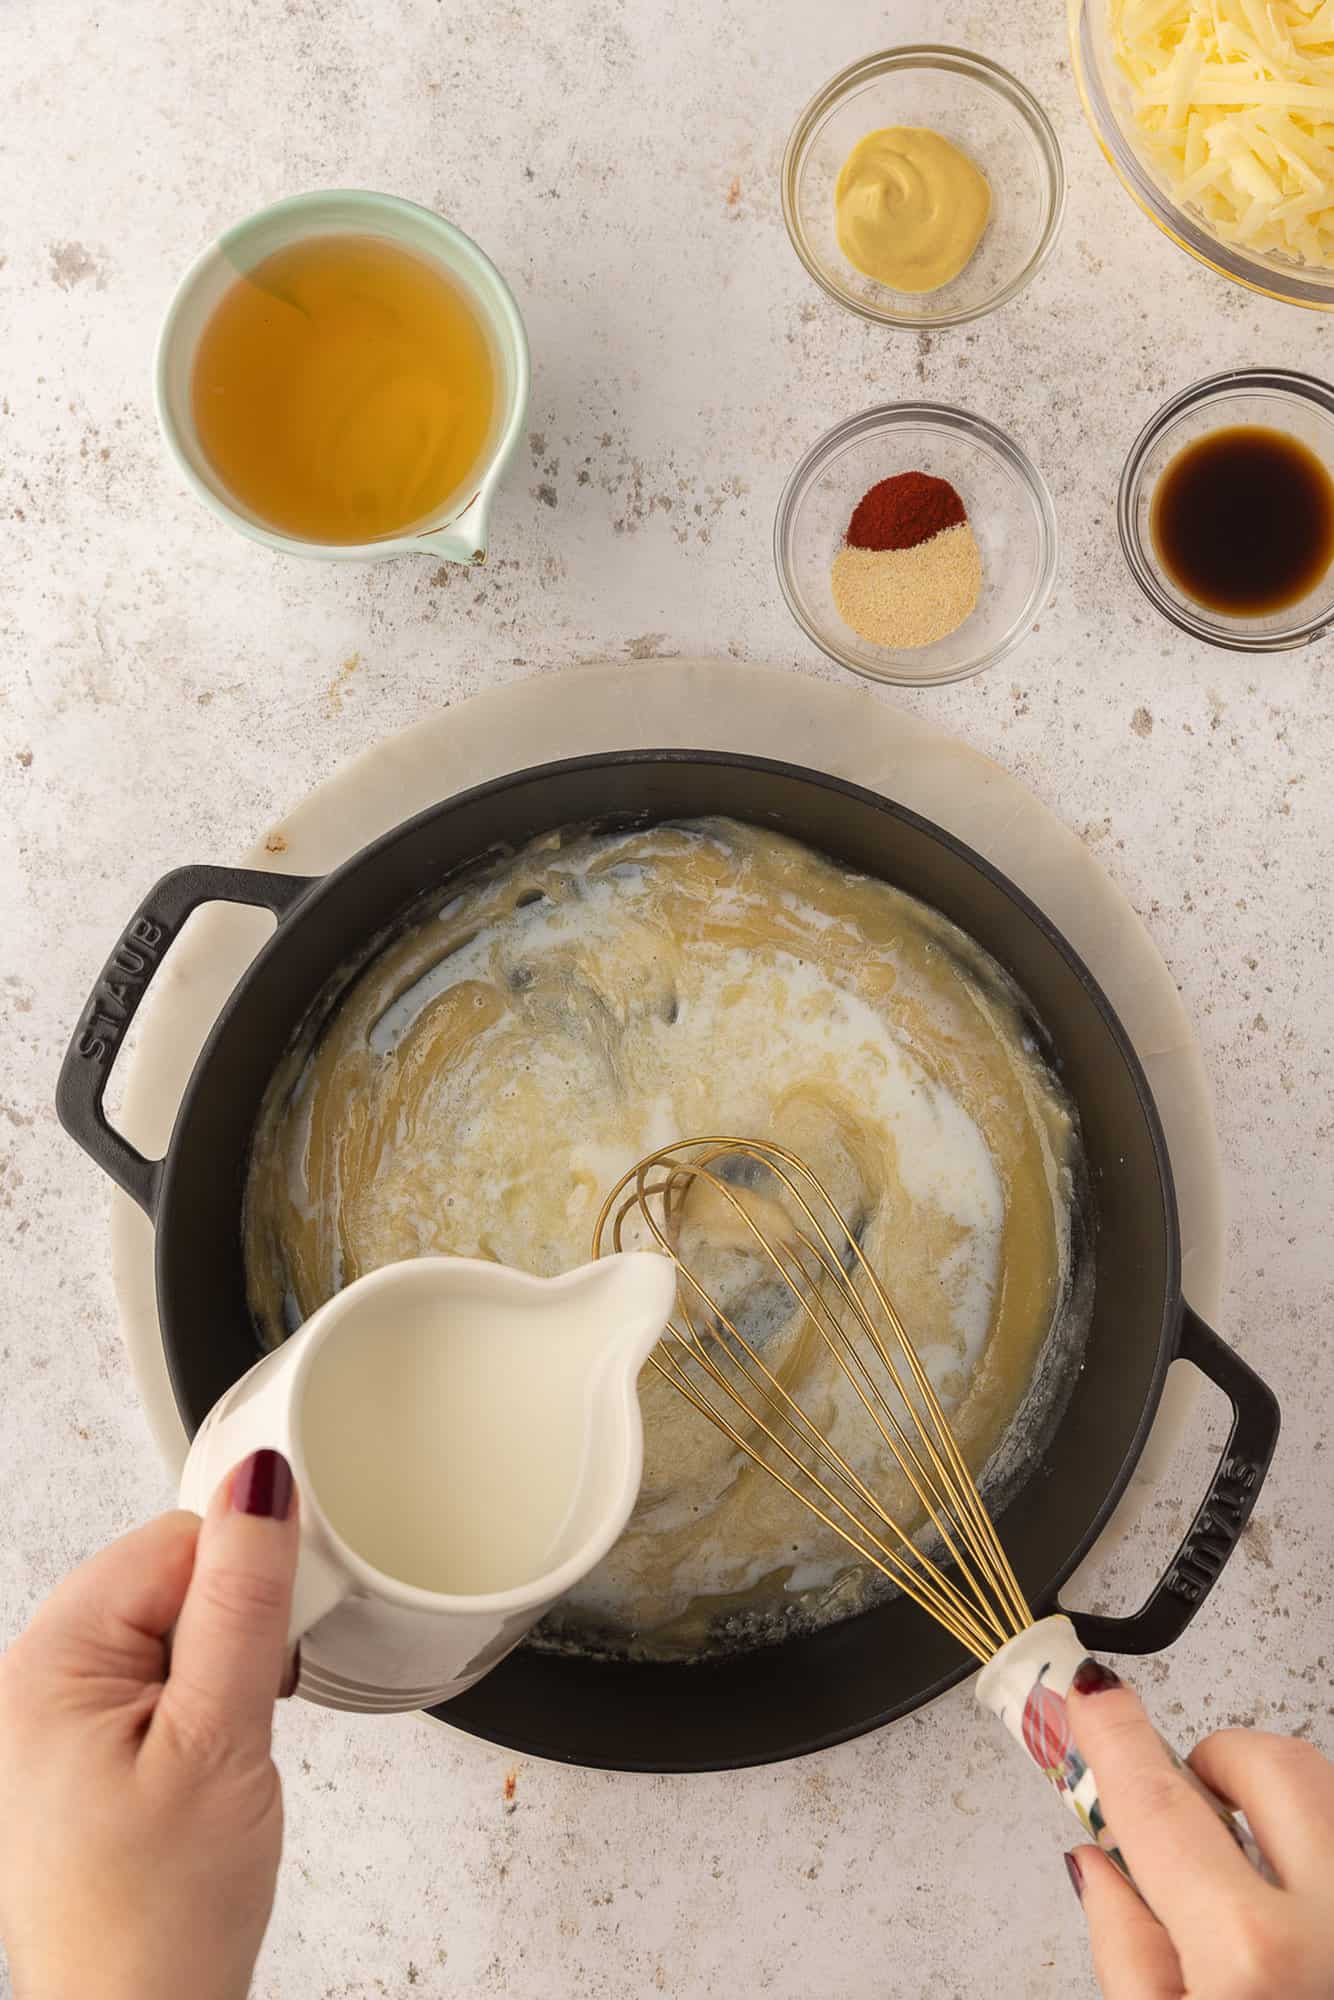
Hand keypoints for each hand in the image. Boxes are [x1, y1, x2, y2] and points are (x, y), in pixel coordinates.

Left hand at [0, 1450, 298, 1999]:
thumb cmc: (156, 1920)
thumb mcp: (219, 1740)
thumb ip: (243, 1600)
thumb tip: (260, 1482)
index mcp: (47, 1662)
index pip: (175, 1540)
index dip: (246, 1583)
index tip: (270, 1652)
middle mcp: (32, 1681)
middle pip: (170, 1578)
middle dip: (234, 1632)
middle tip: (242, 1721)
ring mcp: (51, 1722)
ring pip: (172, 1629)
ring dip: (221, 1674)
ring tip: (222, 1756)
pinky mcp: (79, 1756)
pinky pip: (158, 1682)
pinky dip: (201, 1710)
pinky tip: (205, 1771)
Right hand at [1067, 1666, 1333, 1997]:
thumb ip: (1127, 1950)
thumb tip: (1104, 1868)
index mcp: (1251, 1954)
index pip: (1160, 1804)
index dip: (1117, 1734)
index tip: (1094, 1692)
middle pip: (1274, 1767)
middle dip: (1220, 1762)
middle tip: (1189, 1801)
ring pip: (1326, 1796)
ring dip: (1277, 1813)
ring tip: (1251, 1880)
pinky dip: (1314, 1852)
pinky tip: (1297, 1908)